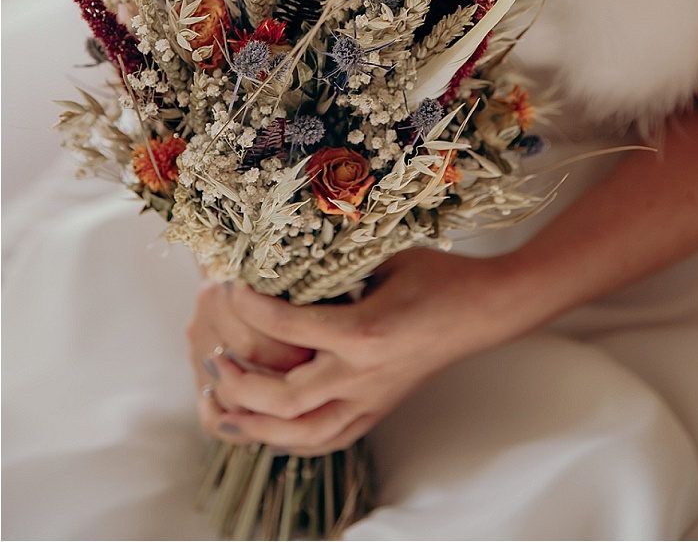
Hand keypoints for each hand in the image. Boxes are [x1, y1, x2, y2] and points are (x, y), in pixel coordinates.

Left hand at [187, 248, 518, 455]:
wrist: (482, 310)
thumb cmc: (436, 276)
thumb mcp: (384, 257)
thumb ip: (336, 268)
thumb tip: (285, 259)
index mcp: (363, 331)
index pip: (288, 328)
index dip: (251, 308)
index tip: (229, 288)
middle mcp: (363, 374)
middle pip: (285, 397)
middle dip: (240, 383)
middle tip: (214, 361)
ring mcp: (371, 398)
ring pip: (303, 433)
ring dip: (257, 425)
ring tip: (225, 406)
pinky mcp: (379, 409)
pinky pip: (329, 440)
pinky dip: (292, 440)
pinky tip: (268, 430)